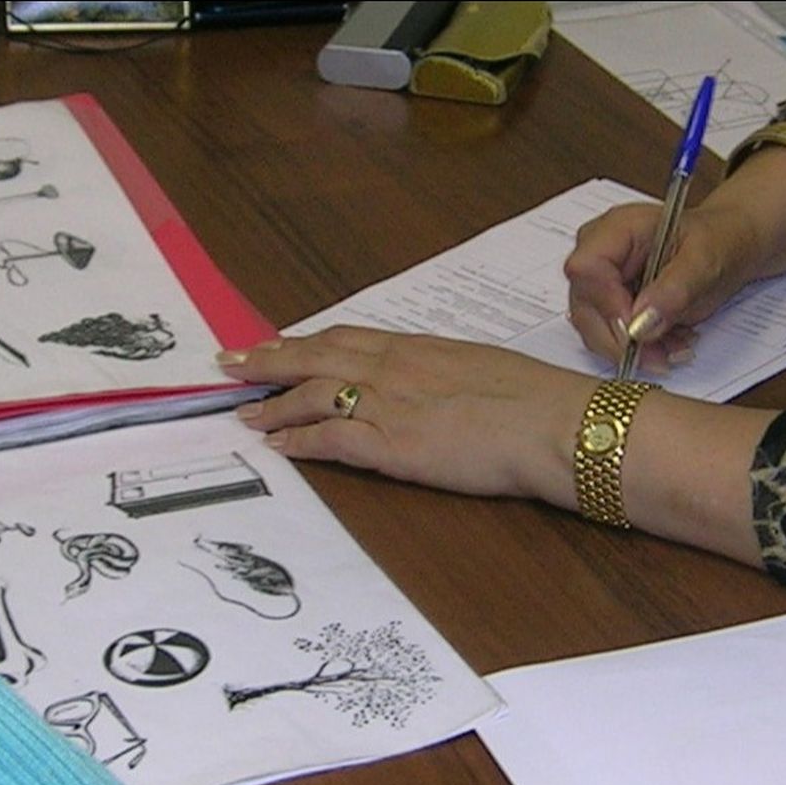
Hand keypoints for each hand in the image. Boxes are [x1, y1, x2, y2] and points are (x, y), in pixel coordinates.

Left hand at [219, 327, 595, 507]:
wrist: (556, 424)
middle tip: (230, 363)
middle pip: (315, 356)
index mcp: (417, 348)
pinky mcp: (393, 443)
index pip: (345, 338)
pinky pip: (330, 438)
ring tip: (243, 411)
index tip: (274, 342)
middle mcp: (395, 368)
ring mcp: (390, 404)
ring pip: (312, 394)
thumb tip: (427, 381)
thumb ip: (440, 372)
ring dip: (273, 403)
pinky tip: (277, 446)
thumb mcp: (478, 368)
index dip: (303, 342)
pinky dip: (298, 440)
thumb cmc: (534, 399)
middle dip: (268, 360)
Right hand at [562, 201, 764, 372]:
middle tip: (659, 355)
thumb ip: (673, 291)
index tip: (637, 330)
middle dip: (621, 339)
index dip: (607, 305)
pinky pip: (609, 337)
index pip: (586, 269)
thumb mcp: (705, 261)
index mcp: (617, 229)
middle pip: (584, 306)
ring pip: (593, 329)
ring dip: (632, 349)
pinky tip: (667, 344)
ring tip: (673, 347)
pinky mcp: (607, 304)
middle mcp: (598, 254)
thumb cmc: (717, 240)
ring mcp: (599, 281)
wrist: (726, 246)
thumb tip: (641, 324)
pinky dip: (639, 349)